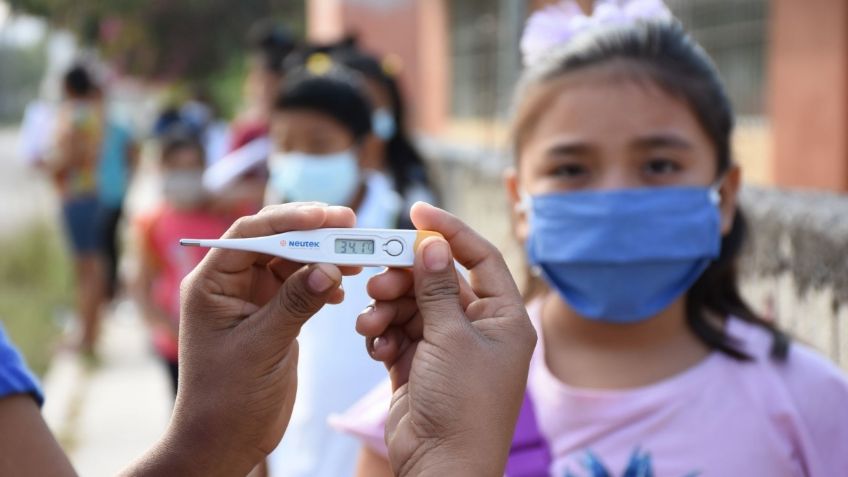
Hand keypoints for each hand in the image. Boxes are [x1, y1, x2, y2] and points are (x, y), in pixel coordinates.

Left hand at [125, 203, 358, 475]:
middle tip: (350, 225)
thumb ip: (294, 305)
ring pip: (291, 261)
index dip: (288, 220)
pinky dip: (322, 282)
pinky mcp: (273, 316)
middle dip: (312, 233)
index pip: (249, 235)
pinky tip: (339, 291)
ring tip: (355, 259)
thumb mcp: (262, 348)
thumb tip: (328, 267)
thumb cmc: (227, 398)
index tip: (326, 216)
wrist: (225, 441)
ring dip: (322, 256)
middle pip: (274, 241)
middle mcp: (230, 285)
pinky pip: (300, 286)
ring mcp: (253, 300)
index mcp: (211, 284)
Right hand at [356, 203, 536, 475]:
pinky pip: (397, 333)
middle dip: (405, 278)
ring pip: (411, 306)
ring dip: (387, 308)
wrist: (441, 468)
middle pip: (437, 282)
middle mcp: (477, 329)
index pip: (480, 258)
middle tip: (379, 279)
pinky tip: (375, 346)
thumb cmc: (462, 405)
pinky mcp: (418, 366)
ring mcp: (446, 348)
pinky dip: (382, 334)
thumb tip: (431, 241)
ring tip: (371, 321)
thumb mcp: (450, 338)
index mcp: (504, 318)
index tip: (417, 210)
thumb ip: (436, 287)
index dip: (451, 231)